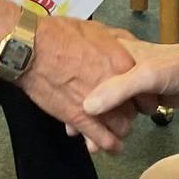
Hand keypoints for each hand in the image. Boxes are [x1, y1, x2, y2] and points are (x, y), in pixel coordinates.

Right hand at [19, 17, 139, 148]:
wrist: (32, 48)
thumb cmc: (62, 34)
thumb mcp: (99, 29)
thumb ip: (120, 41)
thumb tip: (131, 47)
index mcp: (124, 63)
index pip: (146, 89)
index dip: (142, 95)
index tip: (137, 97)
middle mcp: (117, 85)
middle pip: (135, 109)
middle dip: (130, 113)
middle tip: (122, 112)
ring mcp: (99, 103)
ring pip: (121, 127)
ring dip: (119, 130)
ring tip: (116, 130)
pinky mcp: (79, 117)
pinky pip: (101, 138)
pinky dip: (108, 145)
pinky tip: (112, 149)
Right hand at [82, 41, 178, 151]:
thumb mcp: (148, 74)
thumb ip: (119, 89)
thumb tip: (88, 107)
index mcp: (119, 52)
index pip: (88, 68)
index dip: (74, 86)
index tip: (60, 104)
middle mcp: (122, 66)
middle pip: (94, 89)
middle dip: (82, 111)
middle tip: (72, 130)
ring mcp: (133, 84)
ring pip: (107, 103)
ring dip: (95, 121)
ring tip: (84, 140)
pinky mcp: (144, 99)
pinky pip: (120, 113)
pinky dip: (110, 125)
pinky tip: (102, 139)